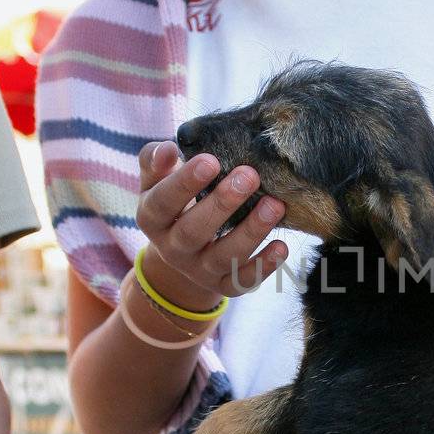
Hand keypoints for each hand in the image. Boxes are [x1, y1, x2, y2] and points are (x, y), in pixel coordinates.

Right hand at [135, 141, 288, 308]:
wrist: (182, 250)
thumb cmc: (176, 201)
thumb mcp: (157, 181)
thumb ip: (156, 160)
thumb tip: (168, 149)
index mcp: (152, 219)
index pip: (164, 202)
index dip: (185, 182)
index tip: (211, 160)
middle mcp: (172, 249)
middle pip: (194, 231)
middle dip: (223, 203)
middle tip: (249, 175)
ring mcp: (199, 270)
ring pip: (224, 256)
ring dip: (251, 231)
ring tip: (274, 205)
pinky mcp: (224, 285)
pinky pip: (244, 280)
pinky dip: (264, 266)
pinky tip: (281, 246)